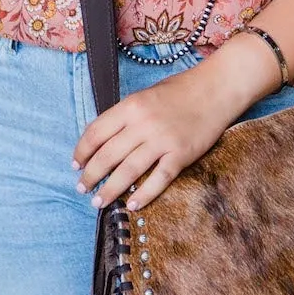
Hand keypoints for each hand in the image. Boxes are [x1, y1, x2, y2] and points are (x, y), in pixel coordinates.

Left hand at [72, 40, 276, 213]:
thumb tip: (106, 141)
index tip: (76, 164)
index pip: (96, 132)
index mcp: (131, 106)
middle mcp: (143, 123)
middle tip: (82, 188)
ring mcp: (163, 140)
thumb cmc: (181, 90)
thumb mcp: (146, 95)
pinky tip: (132, 205)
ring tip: (98, 201)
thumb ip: (126, 116)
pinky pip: (158, 179)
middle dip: (91, 175)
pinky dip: (144, 195)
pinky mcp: (181, 154)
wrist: (217, 88)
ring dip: (110, 189)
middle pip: (108, 155)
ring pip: (128, 171)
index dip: (82, 151)